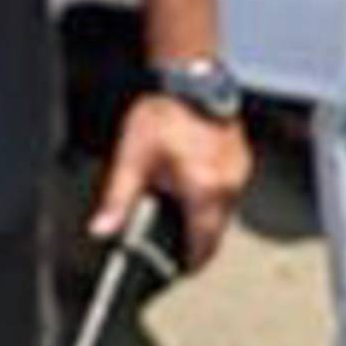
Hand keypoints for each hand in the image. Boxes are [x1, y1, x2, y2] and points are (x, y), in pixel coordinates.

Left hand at [91, 84, 249, 272]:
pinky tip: (193, 182)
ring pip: (224, 213)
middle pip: (215, 234)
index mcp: (204, 191)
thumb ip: (118, 200)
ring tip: (179, 205)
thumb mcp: (132, 159)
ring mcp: (239, 172)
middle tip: (173, 241)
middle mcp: (228, 185)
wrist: (187, 78)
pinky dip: (213, 195)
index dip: (187, 263)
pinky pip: (229, 191)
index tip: (177, 268)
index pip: (202, 247)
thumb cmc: (164, 113)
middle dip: (195, 242)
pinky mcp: (242, 159)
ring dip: (204, 217)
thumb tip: (102, 229)